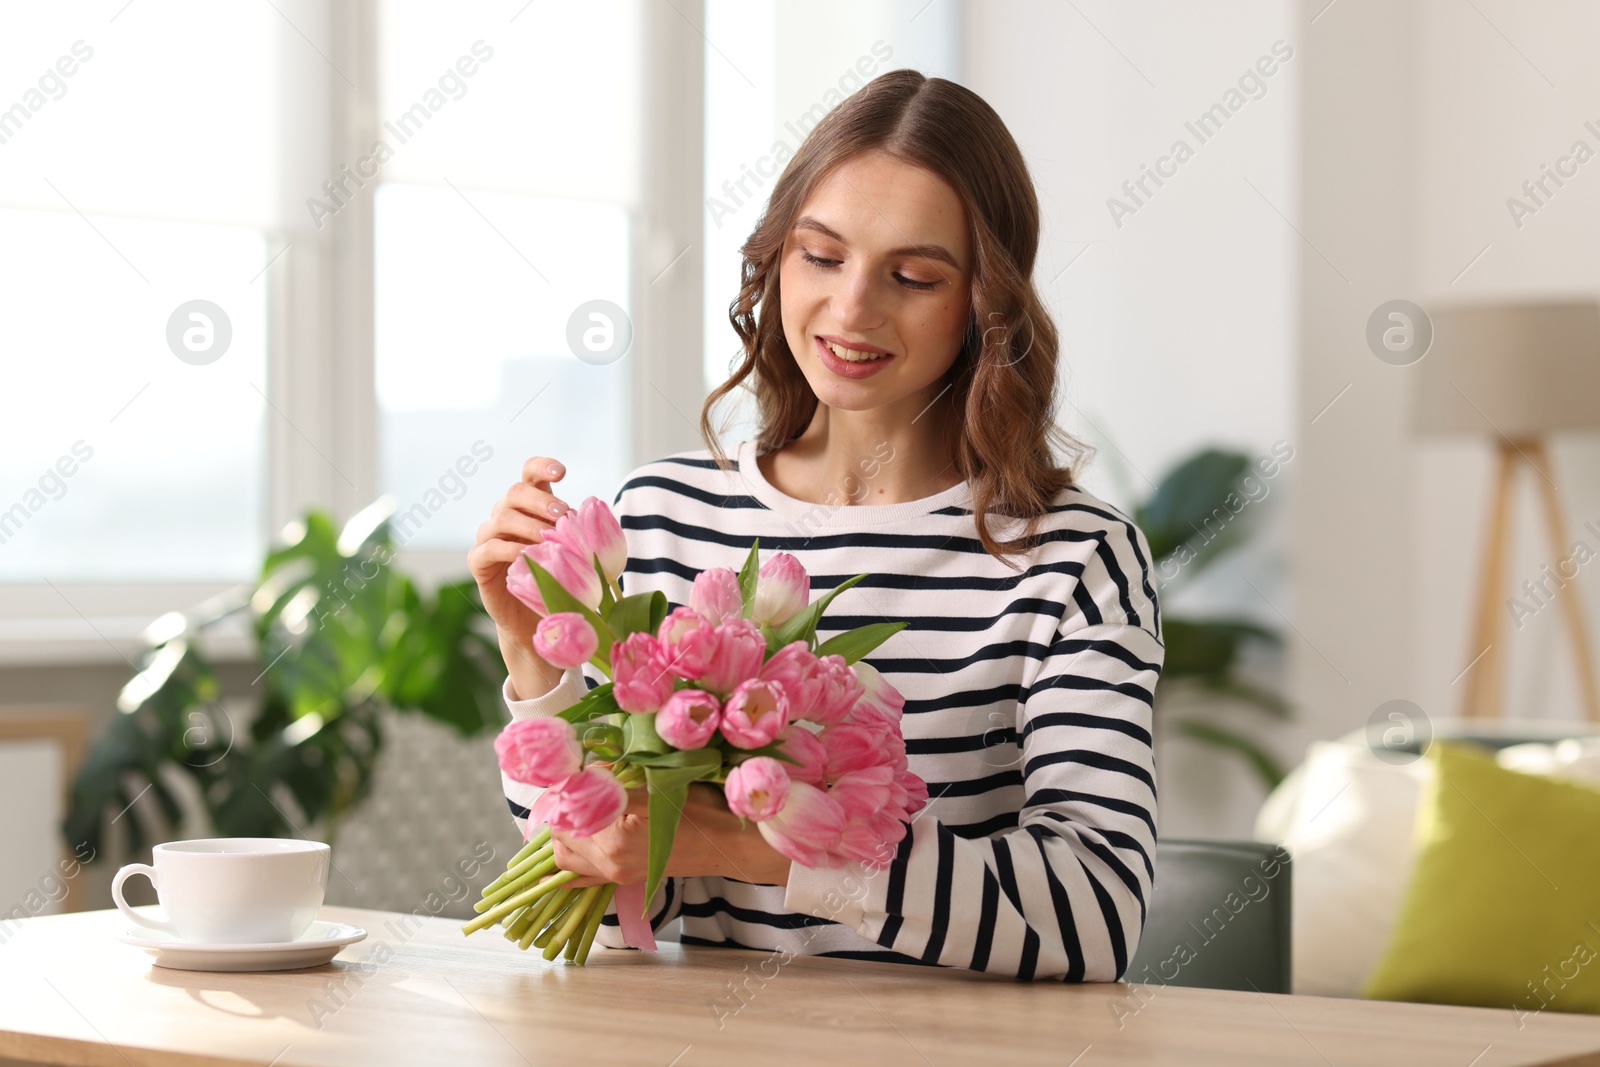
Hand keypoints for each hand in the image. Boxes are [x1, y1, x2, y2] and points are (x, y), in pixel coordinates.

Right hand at [468, 456, 571, 693]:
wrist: (538, 622)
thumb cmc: (561, 583)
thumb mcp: (576, 554)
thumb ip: (580, 533)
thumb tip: (595, 513)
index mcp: (530, 507)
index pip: (530, 475)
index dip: (542, 467)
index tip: (561, 473)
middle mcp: (506, 516)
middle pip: (515, 492)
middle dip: (540, 500)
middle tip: (561, 514)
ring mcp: (489, 538)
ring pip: (501, 517)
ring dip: (528, 525)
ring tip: (549, 538)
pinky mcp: (479, 564)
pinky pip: (488, 548)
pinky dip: (507, 549)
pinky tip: (526, 555)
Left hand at [551, 782, 791, 887]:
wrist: (730, 844)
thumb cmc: (703, 810)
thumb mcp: (659, 785)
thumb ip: (615, 782)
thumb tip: (586, 769)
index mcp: (615, 838)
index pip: (565, 810)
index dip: (568, 785)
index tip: (581, 767)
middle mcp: (609, 863)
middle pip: (558, 836)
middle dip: (562, 807)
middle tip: (581, 783)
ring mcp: (615, 875)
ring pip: (565, 857)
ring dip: (565, 831)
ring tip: (582, 806)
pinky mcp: (622, 878)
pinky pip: (580, 876)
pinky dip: (573, 857)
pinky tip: (579, 838)